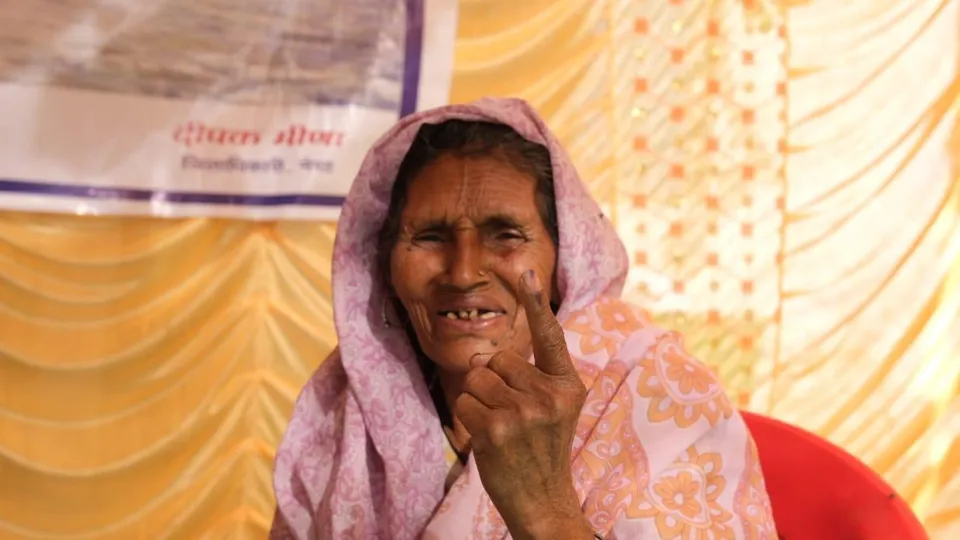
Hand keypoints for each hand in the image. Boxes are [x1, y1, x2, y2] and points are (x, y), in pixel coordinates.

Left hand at [455, 270, 591, 539]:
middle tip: (512, 417)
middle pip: (497, 359)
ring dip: (479, 401)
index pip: (549, 334)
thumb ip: (532, 376)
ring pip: (477, 378)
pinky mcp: (497, 429)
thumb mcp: (554, 408)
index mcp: (568, 384)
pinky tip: (489, 440)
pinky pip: (464, 401)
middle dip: (494, 382)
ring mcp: (524, 412)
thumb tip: (486, 353)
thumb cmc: (541, 450)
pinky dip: (468, 418)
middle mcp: (550, 394)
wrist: (543, 501)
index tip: (523, 268)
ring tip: (501, 429)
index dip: (535, 300)